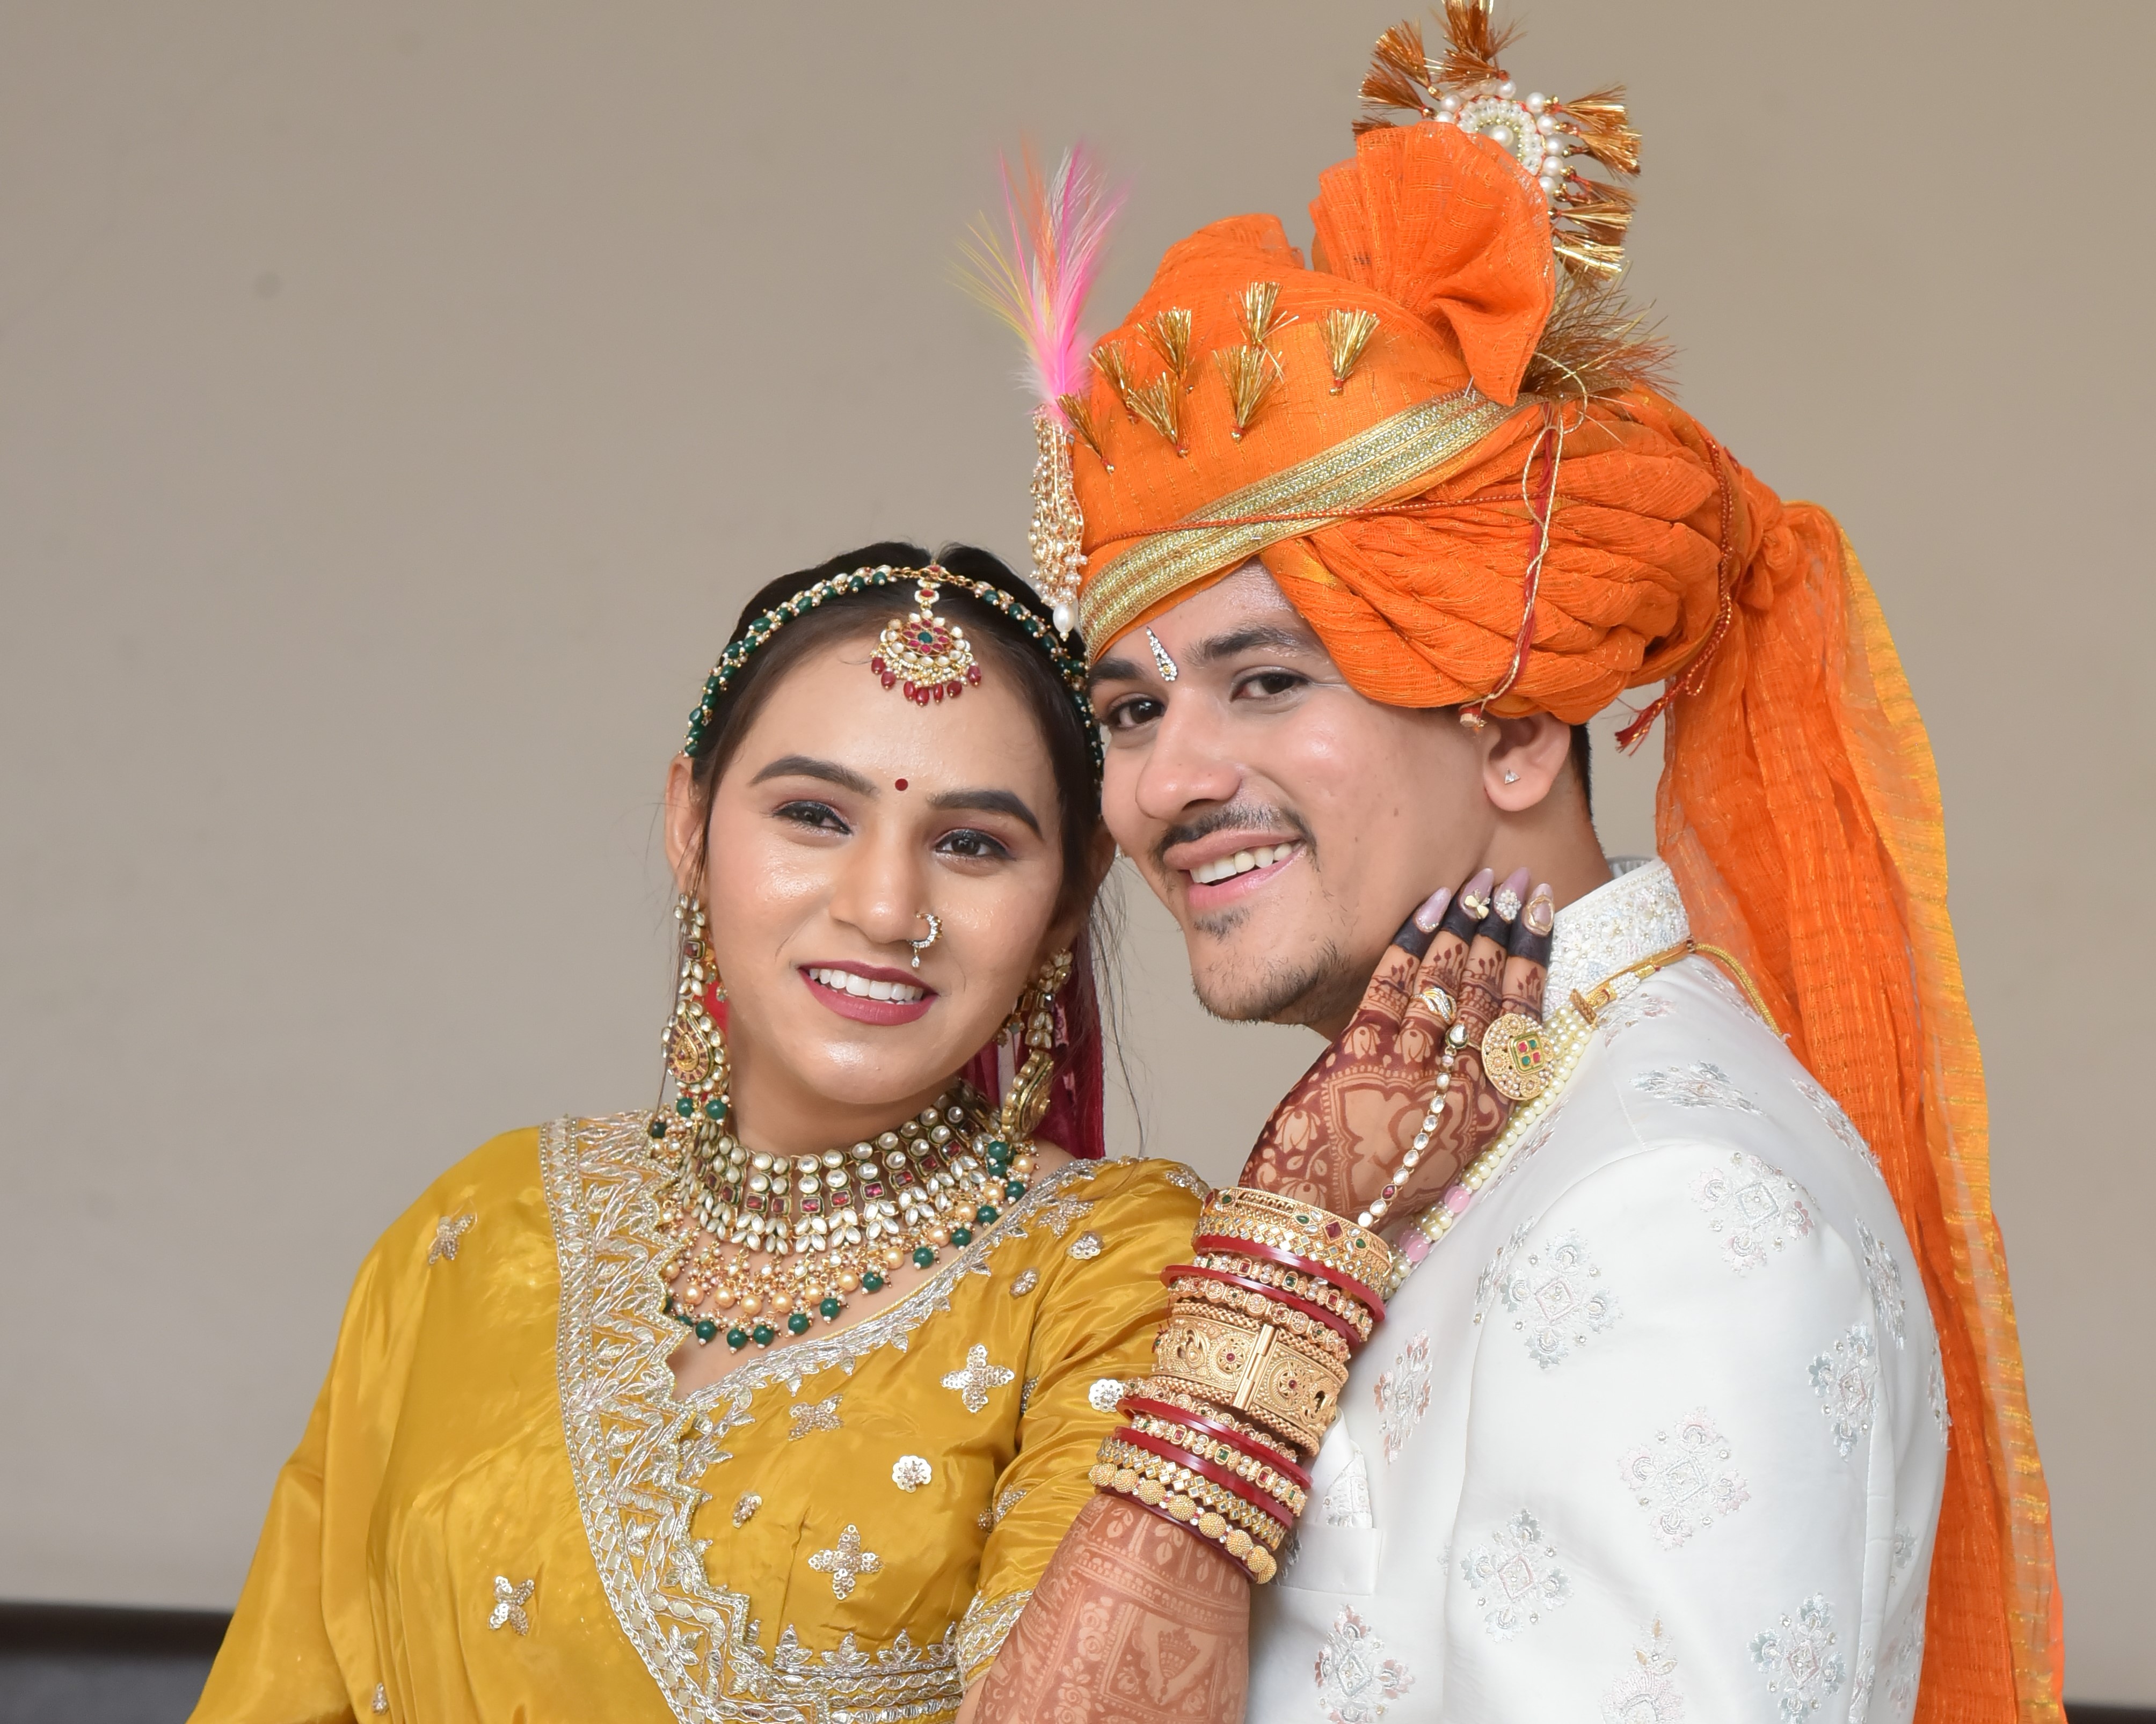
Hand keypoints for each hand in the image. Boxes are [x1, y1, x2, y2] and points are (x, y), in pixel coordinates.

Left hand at [1240, 865, 1552, 1223]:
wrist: (1317, 1220)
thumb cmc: (1380, 1180)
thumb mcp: (1447, 1138)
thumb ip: (1468, 1082)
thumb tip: (1478, 1021)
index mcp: (1490, 1111)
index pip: (1525, 1017)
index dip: (1534, 956)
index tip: (1541, 910)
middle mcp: (1460, 1087)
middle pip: (1491, 989)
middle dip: (1504, 924)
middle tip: (1511, 879)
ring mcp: (1412, 1067)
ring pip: (1448, 979)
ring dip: (1462, 923)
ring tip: (1472, 884)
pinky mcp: (1361, 1052)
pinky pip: (1394, 981)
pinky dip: (1411, 939)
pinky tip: (1425, 909)